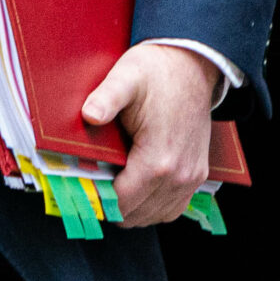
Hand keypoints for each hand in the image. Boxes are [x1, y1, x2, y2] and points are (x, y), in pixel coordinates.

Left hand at [79, 43, 215, 227]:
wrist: (193, 64)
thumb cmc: (158, 71)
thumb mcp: (127, 78)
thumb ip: (107, 97)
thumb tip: (89, 114)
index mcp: (158, 160)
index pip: (121, 203)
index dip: (97, 200)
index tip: (81, 189)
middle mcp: (179, 175)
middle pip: (135, 215)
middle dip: (111, 205)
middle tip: (92, 186)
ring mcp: (191, 177)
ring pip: (154, 216)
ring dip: (131, 208)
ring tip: (112, 189)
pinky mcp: (198, 174)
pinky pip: (172, 209)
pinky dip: (153, 207)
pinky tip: (137, 192)